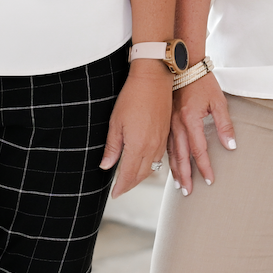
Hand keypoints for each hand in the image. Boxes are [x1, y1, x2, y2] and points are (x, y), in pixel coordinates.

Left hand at [101, 61, 173, 197]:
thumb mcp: (115, 122)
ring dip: (141, 176)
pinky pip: (159, 157)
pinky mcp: (166, 134)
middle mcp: (152, 146)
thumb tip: (106, 166)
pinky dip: (151, 165)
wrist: (154, 79)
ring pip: (152, 167)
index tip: (114, 194)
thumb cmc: (133, 96)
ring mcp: (161, 140)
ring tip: (131, 180)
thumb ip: (112, 147)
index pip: (128, 175)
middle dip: (130, 184)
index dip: (121, 187)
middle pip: (142, 174)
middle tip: (120, 189)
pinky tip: (145, 164)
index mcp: (138, 145)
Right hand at [168, 70, 235, 194]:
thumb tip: (231, 146)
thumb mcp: (218, 101)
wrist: (182, 64)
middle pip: (181, 156)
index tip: (209, 180)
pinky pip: (164, 144)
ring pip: (170, 152)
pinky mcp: (164, 120)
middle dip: (186, 175)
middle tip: (188, 192)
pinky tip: (169, 166)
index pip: (199, 150)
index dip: (204, 167)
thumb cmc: (202, 81)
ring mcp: (168, 122)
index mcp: (190, 119)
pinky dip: (167, 158)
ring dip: (175, 170)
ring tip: (179, 184)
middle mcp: (176, 124)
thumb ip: (224, 124)